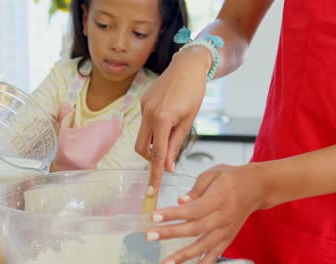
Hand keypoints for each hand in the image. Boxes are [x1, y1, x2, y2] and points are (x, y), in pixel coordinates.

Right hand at [135, 47, 211, 193]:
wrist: (187, 65)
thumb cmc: (194, 92)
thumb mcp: (189, 121)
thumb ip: (176, 144)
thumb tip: (168, 166)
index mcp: (162, 119)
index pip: (157, 154)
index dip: (155, 174)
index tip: (152, 190)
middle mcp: (148, 114)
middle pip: (141, 148)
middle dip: (150, 159)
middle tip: (164, 162)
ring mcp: (143, 107)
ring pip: (141, 136)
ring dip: (152, 144)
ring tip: (170, 136)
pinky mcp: (143, 102)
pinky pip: (144, 123)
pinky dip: (153, 130)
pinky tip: (167, 120)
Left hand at [145, 164, 265, 263]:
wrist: (256, 187)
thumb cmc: (231, 178)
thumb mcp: (213, 175)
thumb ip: (196, 190)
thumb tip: (181, 201)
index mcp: (217, 198)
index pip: (192, 209)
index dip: (173, 214)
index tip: (155, 216)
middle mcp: (222, 216)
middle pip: (194, 228)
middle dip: (170, 233)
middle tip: (150, 235)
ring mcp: (226, 229)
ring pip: (203, 245)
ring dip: (183, 255)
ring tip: (166, 262)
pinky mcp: (228, 237)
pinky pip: (216, 252)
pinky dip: (205, 262)